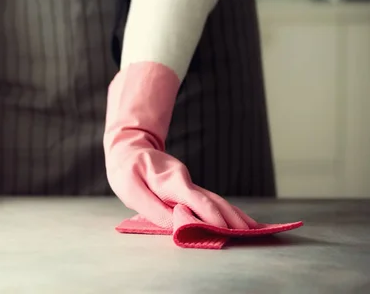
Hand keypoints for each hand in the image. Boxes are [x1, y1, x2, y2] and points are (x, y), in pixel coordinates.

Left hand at [106, 146, 256, 229]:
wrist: (129, 149)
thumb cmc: (127, 171)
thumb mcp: (132, 190)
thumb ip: (154, 209)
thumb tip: (177, 226)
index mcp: (170, 180)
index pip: (194, 198)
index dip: (210, 214)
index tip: (225, 229)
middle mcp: (184, 180)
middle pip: (212, 200)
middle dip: (231, 217)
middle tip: (251, 233)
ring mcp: (188, 184)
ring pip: (215, 200)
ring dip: (234, 215)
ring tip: (254, 229)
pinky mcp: (188, 188)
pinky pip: (210, 200)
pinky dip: (226, 211)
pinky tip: (239, 220)